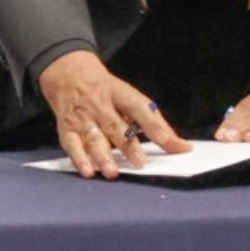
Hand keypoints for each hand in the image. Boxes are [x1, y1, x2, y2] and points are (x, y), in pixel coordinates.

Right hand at [36, 49, 183, 178]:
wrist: (70, 77)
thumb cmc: (108, 93)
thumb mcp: (130, 98)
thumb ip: (155, 123)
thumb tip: (182, 147)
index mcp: (119, 93)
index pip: (138, 107)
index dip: (152, 124)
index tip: (165, 139)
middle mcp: (100, 105)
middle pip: (115, 126)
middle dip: (127, 146)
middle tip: (140, 163)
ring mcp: (82, 118)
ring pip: (94, 138)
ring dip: (103, 156)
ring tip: (113, 172)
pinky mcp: (67, 129)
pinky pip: (72, 145)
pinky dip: (79, 159)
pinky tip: (88, 171)